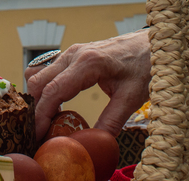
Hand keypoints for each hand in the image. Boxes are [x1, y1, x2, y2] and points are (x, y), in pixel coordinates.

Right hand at [25, 29, 150, 139]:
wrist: (152, 44)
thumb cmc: (144, 66)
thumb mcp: (131, 98)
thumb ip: (111, 121)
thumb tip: (93, 142)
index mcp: (88, 63)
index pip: (53, 91)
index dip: (41, 115)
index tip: (37, 134)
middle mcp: (74, 54)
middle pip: (38, 82)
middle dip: (36, 108)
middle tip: (41, 131)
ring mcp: (71, 52)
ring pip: (39, 74)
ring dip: (39, 97)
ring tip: (49, 119)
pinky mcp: (73, 55)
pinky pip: (48, 70)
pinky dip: (45, 87)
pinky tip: (57, 104)